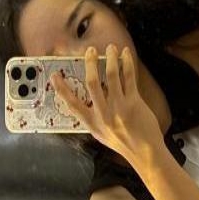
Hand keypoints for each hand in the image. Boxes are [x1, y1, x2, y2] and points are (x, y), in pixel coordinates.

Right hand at [51, 44, 164, 166]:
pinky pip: (129, 78)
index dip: (61, 89)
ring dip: (110, 59)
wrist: (144, 151)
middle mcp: (103, 114)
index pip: (72, 104)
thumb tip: (86, 102)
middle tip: (90, 51)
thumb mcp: (100, 133)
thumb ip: (92, 117)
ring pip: (111, 76)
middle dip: (90, 64)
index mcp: (91, 122)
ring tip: (110, 48)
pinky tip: (125, 54)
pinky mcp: (134, 102)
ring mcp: (119, 107)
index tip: (54, 76)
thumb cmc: (122, 142)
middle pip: (92, 83)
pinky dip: (126, 63)